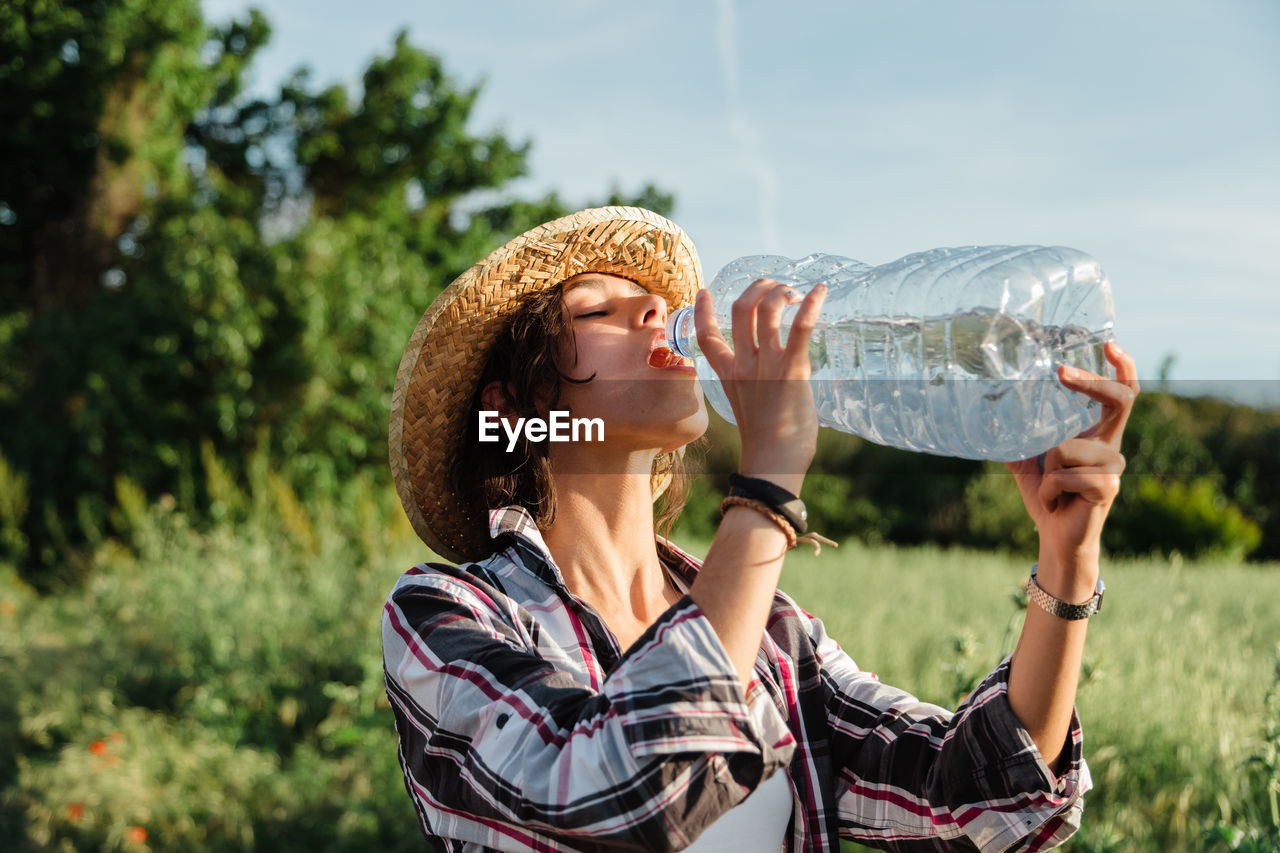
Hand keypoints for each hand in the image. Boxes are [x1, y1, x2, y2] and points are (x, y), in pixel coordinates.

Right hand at [694, 279, 826, 495]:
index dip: (702, 311)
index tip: (704, 292)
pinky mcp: (792, 370)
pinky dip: (812, 304)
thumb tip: (777, 378)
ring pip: (766, 310)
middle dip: (758, 288)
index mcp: (729, 374)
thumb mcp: (748, 407)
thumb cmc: (766, 443)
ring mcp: (766, 366)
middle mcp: (744, 364)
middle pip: (740, 310)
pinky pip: (800, 328)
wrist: (772, 463)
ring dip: (781, 292)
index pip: (706, 336)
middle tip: (776, 287)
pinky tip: (821, 291)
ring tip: (795, 292)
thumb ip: (755, 385)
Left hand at [1006, 341, 1139, 588]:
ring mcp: (1114, 467)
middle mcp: (1113, 445)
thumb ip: (1015, 435)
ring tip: (1049, 490)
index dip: (1122, 367)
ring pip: (1068, 447)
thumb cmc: (1046, 495)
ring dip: (1045, 470)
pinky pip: (1064, 475)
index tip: (1107, 343)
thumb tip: (982, 411)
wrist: (1055, 537)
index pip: (1123, 394)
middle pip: (1119, 401)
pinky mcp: (1108, 488)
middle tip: (1060, 372)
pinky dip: (1047, 489)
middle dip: (1091, 383)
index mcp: (1098, 434)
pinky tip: (1054, 504)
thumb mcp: (1026, 459)